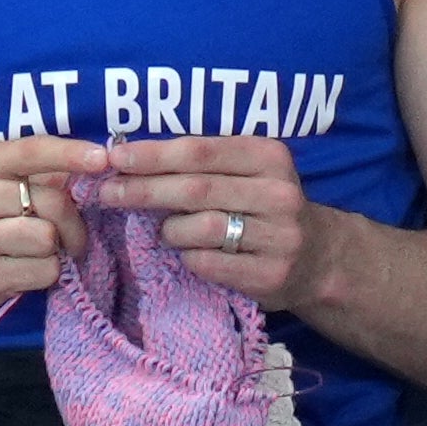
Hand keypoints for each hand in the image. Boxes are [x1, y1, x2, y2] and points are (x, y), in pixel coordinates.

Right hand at [0, 133, 104, 332]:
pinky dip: (45, 275)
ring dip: (56, 252)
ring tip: (39, 256)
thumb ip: (32, 175)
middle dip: (74, 223)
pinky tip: (26, 273)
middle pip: (52, 202)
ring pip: (48, 238)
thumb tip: (91, 163)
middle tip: (72, 237)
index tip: (101, 158)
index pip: (31, 151)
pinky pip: (42, 271)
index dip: (71, 153)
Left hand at [97, 130, 339, 307]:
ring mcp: (279, 236)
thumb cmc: (264, 206)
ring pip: (200, 228)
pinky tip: (190, 253)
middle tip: (108, 193)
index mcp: (269, 156)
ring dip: (170, 230)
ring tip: (165, 231)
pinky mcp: (271, 274)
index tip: (114, 157)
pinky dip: (188, 257)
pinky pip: (209, 264)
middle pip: (196, 189)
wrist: (319, 258)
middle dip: (144, 190)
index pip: (201, 151)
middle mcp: (279, 193)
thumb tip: (129, 155)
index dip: (154, 154)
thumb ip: (202, 161)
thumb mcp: (247, 171)